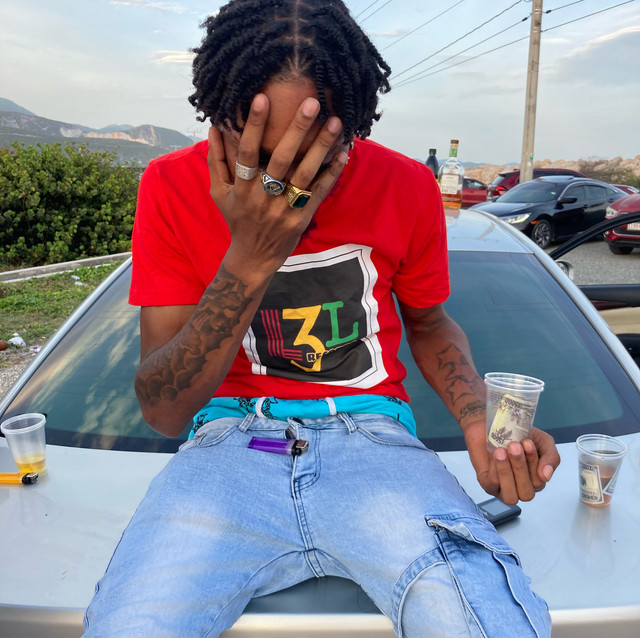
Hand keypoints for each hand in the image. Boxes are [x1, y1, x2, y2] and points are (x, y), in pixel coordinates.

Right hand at [207, 93, 347, 275]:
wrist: (253, 257)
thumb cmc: (236, 220)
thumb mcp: (219, 193)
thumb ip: (216, 160)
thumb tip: (214, 127)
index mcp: (242, 188)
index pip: (247, 152)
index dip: (254, 126)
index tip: (261, 97)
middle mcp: (263, 197)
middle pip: (282, 159)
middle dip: (297, 129)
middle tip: (312, 102)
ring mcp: (284, 209)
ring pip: (304, 174)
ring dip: (321, 147)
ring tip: (335, 123)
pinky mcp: (302, 218)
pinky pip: (319, 192)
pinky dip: (332, 173)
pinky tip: (343, 153)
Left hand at [464, 422, 560, 504]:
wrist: (493, 423)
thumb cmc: (518, 434)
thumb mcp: (542, 441)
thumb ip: (551, 458)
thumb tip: (546, 476)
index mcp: (536, 479)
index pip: (539, 482)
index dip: (534, 463)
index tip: (527, 442)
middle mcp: (521, 488)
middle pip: (526, 493)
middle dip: (520, 468)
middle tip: (514, 446)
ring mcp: (504, 489)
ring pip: (510, 496)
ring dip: (506, 472)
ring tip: (501, 451)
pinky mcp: (487, 484)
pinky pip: (492, 484)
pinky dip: (494, 468)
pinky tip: (493, 453)